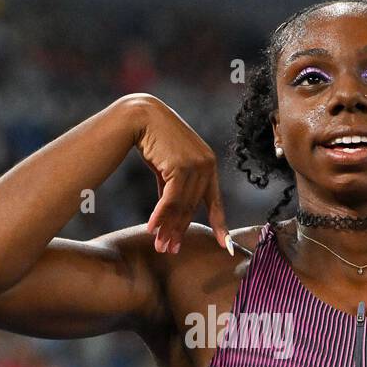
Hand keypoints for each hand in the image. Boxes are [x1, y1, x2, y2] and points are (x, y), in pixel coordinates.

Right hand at [129, 95, 228, 254]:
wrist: (142, 117)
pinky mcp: (180, 166)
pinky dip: (159, 215)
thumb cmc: (155, 140)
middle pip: (192, 207)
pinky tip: (150, 228)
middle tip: (169, 250)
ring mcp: (195, 165)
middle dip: (179, 231)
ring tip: (159, 245)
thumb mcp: (169, 166)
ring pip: (181, 206)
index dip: (220, 225)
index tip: (224, 245)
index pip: (215, 201)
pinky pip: (170, 199)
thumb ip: (174, 188)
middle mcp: (207, 165)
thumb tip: (172, 215)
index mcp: (209, 165)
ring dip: (168, 228)